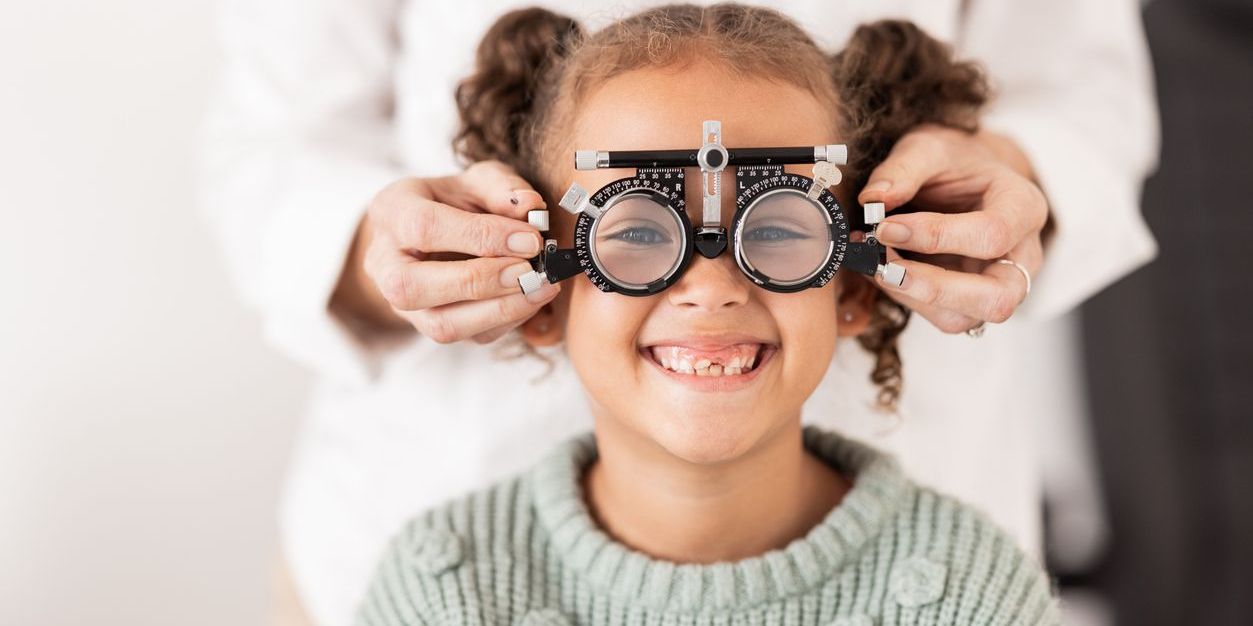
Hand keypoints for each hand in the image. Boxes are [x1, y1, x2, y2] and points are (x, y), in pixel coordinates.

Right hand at [332, 161, 560, 343]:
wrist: (428, 233)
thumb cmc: (452, 201)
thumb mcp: (475, 181)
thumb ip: (501, 188)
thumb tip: (531, 205)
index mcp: (392, 213)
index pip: (425, 228)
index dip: (482, 236)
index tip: (531, 239)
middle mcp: (385, 264)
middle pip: (416, 286)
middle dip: (483, 281)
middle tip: (531, 270)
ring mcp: (403, 303)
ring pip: (440, 325)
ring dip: (499, 311)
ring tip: (541, 288)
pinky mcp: (429, 326)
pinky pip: (467, 336)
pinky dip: (506, 321)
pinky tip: (532, 299)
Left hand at [858, 125, 1047, 333]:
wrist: (964, 177)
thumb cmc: (953, 163)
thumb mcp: (928, 148)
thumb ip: (902, 169)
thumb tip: (873, 200)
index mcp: (1023, 207)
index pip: (992, 235)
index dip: (936, 236)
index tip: (886, 227)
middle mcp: (1022, 254)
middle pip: (997, 297)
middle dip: (933, 288)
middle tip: (884, 266)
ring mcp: (1001, 284)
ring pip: (966, 318)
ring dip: (914, 298)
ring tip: (877, 264)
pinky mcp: (972, 302)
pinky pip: (944, 318)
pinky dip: (908, 300)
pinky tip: (884, 271)